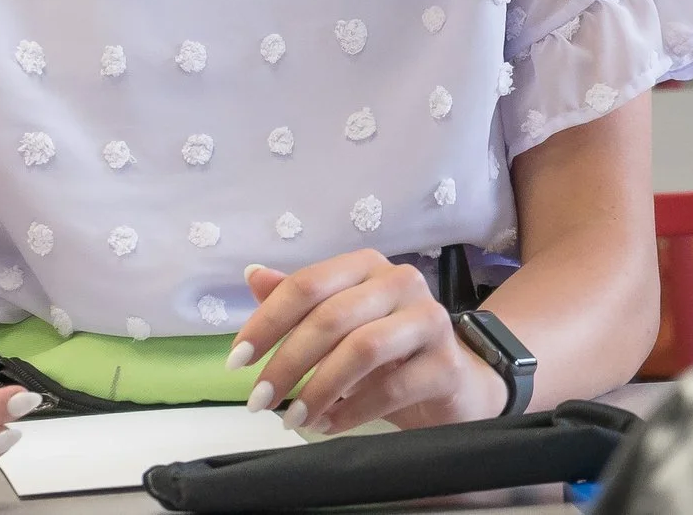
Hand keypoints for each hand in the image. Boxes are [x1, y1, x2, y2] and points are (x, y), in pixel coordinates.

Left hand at [228, 253, 507, 434]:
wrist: (455, 382)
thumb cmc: (389, 350)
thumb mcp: (340, 325)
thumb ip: (299, 301)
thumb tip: (252, 275)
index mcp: (366, 266)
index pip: (307, 285)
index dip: (267, 322)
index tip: (237, 360)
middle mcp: (400, 281)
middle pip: (332, 317)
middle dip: (287, 362)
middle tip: (259, 401)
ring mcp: (429, 320)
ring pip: (363, 349)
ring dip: (318, 389)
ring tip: (293, 418)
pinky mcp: (447, 363)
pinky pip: (392, 387)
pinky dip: (352, 410)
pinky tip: (329, 425)